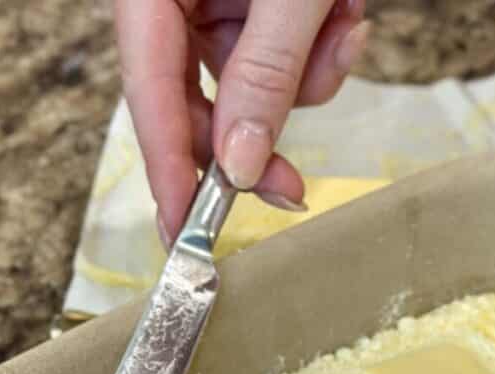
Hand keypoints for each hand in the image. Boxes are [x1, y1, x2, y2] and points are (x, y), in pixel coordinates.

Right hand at [115, 0, 369, 246]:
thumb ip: (264, 72)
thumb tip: (241, 166)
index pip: (148, 89)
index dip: (167, 165)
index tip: (185, 229)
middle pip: (196, 101)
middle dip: (255, 141)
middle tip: (292, 191)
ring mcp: (216, 2)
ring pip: (251, 86)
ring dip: (307, 79)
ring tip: (344, 25)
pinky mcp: (255, 6)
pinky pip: (283, 57)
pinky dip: (322, 50)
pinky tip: (346, 13)